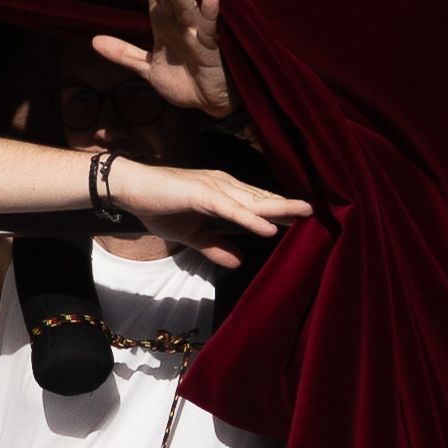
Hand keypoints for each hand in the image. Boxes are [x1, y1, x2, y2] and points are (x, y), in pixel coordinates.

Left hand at [101, 0, 235, 120]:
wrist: (209, 104)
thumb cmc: (184, 81)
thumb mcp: (148, 69)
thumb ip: (124, 53)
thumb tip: (93, 40)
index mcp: (163, 21)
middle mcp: (178, 20)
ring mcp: (195, 31)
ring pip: (184, 4)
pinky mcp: (210, 47)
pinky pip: (210, 28)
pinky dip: (210, 13)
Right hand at [108, 159, 310, 268]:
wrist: (130, 189)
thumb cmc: (158, 206)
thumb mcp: (191, 235)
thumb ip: (215, 246)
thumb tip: (239, 261)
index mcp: (222, 193)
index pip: (256, 203)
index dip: (279, 211)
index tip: (303, 219)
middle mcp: (223, 185)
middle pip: (262, 199)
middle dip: (288, 206)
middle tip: (317, 212)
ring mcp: (214, 187)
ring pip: (252, 201)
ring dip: (278, 209)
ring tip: (304, 214)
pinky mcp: (201, 194)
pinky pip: (231, 209)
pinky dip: (251, 218)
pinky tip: (269, 227)